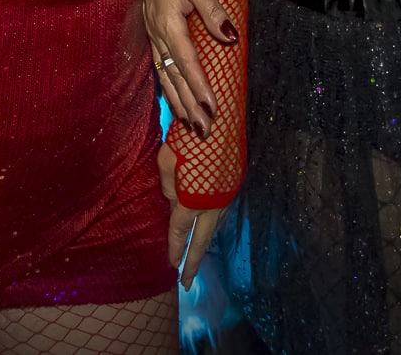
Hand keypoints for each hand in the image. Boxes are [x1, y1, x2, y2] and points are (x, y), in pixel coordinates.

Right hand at [144, 0, 234, 132]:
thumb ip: (212, 10)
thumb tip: (230, 38)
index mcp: (167, 22)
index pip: (187, 62)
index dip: (198, 87)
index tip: (210, 108)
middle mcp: (157, 34)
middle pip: (174, 77)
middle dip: (189, 105)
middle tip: (204, 130)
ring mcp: (151, 36)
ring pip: (165, 77)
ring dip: (178, 102)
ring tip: (191, 125)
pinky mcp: (151, 35)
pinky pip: (159, 68)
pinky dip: (168, 89)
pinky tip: (174, 102)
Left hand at [156, 143, 227, 290]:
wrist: (222, 118)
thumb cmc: (189, 137)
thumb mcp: (166, 159)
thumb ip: (167, 185)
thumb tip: (174, 199)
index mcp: (193, 200)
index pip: (180, 231)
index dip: (175, 249)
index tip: (172, 267)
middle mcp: (212, 203)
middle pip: (202, 241)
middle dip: (193, 262)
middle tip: (186, 283)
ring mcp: (226, 195)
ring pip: (214, 226)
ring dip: (204, 242)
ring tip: (194, 256)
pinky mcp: (233, 184)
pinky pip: (220, 211)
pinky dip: (211, 224)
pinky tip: (206, 225)